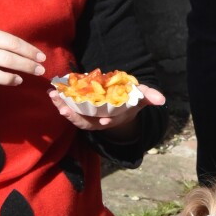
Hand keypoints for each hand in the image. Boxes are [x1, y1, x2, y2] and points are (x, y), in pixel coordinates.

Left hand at [48, 83, 165, 132]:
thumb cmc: (130, 100)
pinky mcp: (80, 109)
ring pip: (74, 116)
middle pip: (86, 121)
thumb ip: (149, 96)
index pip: (108, 122)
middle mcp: (98, 120)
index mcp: (113, 118)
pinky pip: (68, 108)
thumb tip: (162, 99)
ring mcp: (88, 116)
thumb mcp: (140, 98)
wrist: (119, 103)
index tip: (102, 121)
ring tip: (54, 98)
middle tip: (64, 109)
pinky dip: (60, 102)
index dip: (105, 121)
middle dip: (75, 116)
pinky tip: (52, 93)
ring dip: (63, 108)